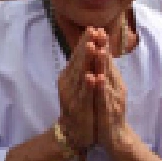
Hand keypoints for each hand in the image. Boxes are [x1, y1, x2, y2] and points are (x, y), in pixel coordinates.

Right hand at [57, 29, 97, 152]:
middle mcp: (68, 83)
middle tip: (92, 30)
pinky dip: (88, 85)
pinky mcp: (79, 108)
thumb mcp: (79, 85)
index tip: (93, 28)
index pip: (78, 55)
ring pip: (80, 74)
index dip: (85, 41)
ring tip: (92, 46)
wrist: (72, 133)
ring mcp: (72, 95)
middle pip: (78, 61)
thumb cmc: (78, 106)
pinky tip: (92, 76)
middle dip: (86, 45)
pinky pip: (84, 95)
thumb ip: (82, 68)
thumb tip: (89, 47)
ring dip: (85, 60)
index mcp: (69, 76)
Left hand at [89, 29, 129, 149]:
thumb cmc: (108, 111)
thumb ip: (104, 74)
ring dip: (103, 64)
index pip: (107, 60)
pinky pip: (104, 98)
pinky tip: (96, 78)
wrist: (116, 137)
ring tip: (100, 50)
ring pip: (107, 79)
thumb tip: (99, 55)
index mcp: (113, 81)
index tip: (97, 28)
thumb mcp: (106, 89)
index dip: (102, 45)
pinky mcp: (109, 111)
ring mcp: (113, 99)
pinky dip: (100, 88)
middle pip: (109, 65)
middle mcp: (116, 87)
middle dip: (104, 48)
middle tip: (99, 32)